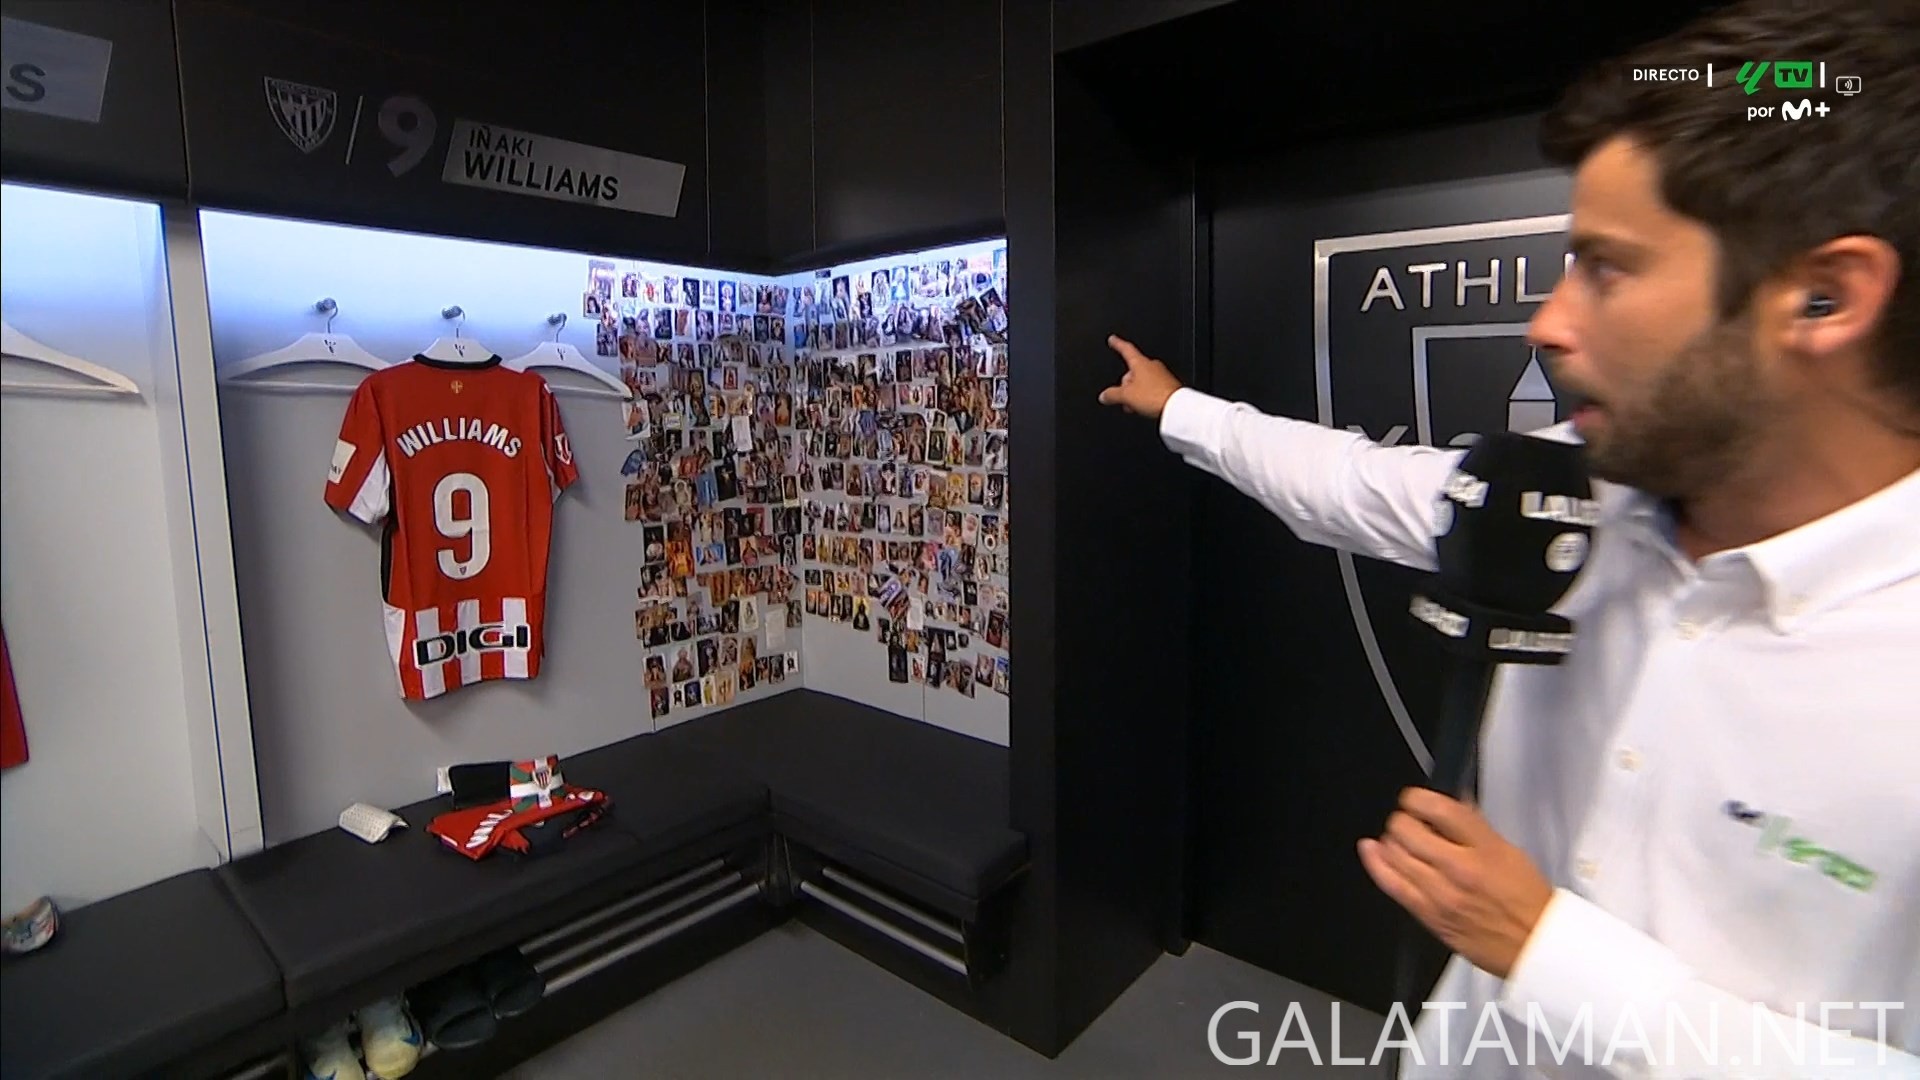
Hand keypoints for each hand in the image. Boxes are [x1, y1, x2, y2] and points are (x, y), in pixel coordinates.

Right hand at [1098, 335, 1182, 418]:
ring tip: (1135, 406)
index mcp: (1140, 363)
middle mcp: (1152, 366)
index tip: (1113, 339)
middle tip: (1124, 398)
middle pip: (1132, 372)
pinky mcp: (1168, 385)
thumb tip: (1104, 395)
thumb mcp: (1126, 396)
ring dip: (1135, 393)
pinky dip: (1146, 396)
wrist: (1176, 407)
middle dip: (1126, 385)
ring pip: (1142, 382)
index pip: (1126, 349)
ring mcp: (1161, 375)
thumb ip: (1113, 394)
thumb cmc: (1155, 396)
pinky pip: (1152, 388)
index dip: (1118, 344)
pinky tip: (1145, 406)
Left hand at [1358, 787, 1553, 979]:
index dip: (1418, 798)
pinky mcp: (1429, 916)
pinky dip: (1377, 863)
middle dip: (1403, 819)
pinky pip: (1392, 885)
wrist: (1535, 946)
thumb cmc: (1527, 900)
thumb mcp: (1510, 852)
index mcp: (1486, 849)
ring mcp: (1441, 894)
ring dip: (1392, 840)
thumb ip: (1475, 828)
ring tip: (1399, 840)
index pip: (1440, 809)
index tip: (1414, 799)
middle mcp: (1460, 869)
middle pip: (1408, 830)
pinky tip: (1371, 850)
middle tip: (1409, 823)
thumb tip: (1450, 805)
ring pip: (1395, 854)